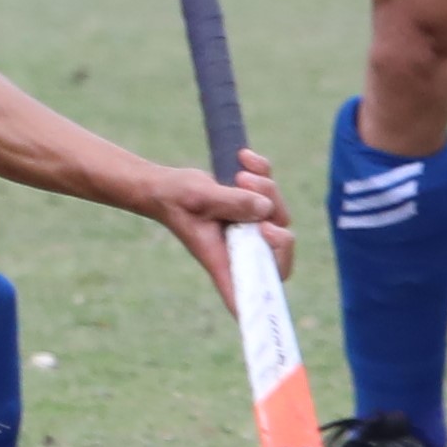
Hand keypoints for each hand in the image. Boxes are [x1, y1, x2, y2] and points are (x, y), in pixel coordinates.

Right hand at [148, 150, 288, 300]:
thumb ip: (233, 203)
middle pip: (281, 243)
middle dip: (273, 208)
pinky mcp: (251, 209)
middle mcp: (242, 249)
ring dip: (265, 186)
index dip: (272, 274)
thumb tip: (266, 209)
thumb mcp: (202, 198)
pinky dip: (263, 171)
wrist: (166, 186)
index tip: (265, 232)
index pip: (257, 289)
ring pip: (278, 213)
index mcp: (226, 260)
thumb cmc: (176, 199)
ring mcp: (249, 230)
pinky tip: (243, 157)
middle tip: (248, 187)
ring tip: (239, 172)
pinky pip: (271, 193)